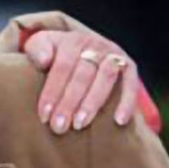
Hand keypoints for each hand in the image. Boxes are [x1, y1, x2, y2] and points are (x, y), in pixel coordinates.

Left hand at [23, 29, 144, 132]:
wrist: (79, 49)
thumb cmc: (52, 54)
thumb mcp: (40, 45)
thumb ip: (37, 48)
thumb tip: (44, 60)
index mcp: (73, 41)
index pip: (62, 66)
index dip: (53, 91)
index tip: (44, 116)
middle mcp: (96, 45)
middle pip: (83, 74)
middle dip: (70, 102)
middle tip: (59, 127)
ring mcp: (114, 54)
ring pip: (106, 77)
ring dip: (93, 103)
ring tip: (80, 124)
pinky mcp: (129, 66)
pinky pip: (131, 84)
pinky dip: (127, 102)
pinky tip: (119, 121)